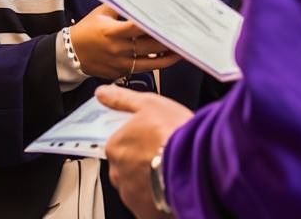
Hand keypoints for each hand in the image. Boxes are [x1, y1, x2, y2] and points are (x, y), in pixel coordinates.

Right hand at [69, 4, 179, 79]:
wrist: (70, 53)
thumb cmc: (87, 29)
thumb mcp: (101, 12)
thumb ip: (119, 4)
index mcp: (112, 31)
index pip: (138, 26)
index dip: (154, 23)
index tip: (170, 18)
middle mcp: (117, 49)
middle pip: (149, 45)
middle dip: (168, 40)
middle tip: (185, 33)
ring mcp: (120, 64)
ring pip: (150, 62)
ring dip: (168, 57)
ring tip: (183, 50)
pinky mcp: (121, 73)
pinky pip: (142, 69)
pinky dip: (156, 64)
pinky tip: (167, 58)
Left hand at [99, 86, 192, 217]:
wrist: (198, 164)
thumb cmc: (175, 134)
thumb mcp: (149, 104)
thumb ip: (122, 99)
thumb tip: (103, 93)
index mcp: (116, 147)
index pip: (119, 143)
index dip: (137, 139)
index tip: (151, 138)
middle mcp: (118, 173)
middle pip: (126, 166)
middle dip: (141, 160)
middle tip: (163, 152)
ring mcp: (131, 195)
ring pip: (136, 185)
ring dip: (148, 179)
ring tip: (170, 168)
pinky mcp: (145, 212)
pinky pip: (147, 204)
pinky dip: (157, 197)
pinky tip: (171, 185)